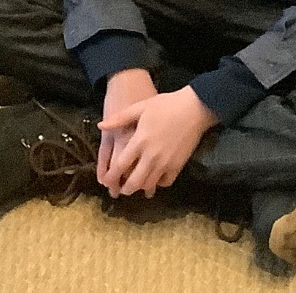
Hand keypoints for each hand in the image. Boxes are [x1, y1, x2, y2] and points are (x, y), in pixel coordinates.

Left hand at [100, 85, 216, 198]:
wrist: (195, 109)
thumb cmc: (165, 105)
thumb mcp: (140, 107)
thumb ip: (120, 119)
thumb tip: (100, 126)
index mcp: (140, 141)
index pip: (121, 164)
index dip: (111, 176)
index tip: (106, 181)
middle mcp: (151, 156)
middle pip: (135, 181)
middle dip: (126, 188)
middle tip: (121, 189)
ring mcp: (166, 163)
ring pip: (149, 184)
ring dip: (141, 187)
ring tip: (136, 185)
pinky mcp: (178, 166)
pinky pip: (165, 182)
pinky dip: (158, 183)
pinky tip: (154, 178)